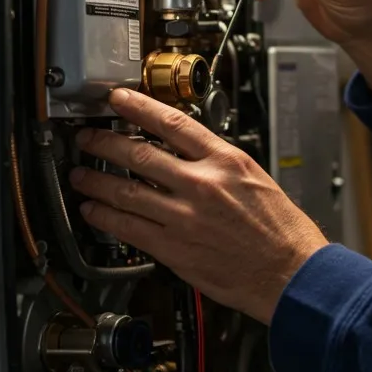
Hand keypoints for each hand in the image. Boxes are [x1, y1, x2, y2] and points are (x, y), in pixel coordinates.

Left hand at [69, 88, 328, 323]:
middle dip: (105, 144)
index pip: (172, 122)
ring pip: (125, 192)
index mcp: (226, 161)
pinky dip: (105, 218)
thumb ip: (219, 164)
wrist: (290, 271)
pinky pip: (128, 228)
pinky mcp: (173, 249)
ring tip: (80, 175)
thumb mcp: (255, 178)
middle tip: (87, 138)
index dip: (138, 107)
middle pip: (139, 154)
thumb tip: (188, 155)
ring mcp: (184, 217)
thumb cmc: (281, 230)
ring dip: (96, 182)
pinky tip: (93, 212)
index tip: (119, 99)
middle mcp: (202, 184)